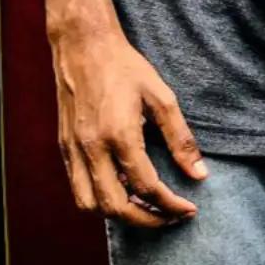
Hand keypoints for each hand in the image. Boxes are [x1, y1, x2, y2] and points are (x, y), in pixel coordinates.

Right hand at [50, 24, 206, 229]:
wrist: (82, 44)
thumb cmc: (124, 66)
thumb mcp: (161, 96)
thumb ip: (181, 139)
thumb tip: (200, 174)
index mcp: (120, 135)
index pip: (147, 188)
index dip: (171, 205)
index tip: (189, 208)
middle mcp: (93, 147)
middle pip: (116, 207)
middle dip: (147, 220)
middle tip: (170, 217)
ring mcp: (74, 148)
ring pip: (90, 204)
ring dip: (118, 214)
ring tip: (144, 207)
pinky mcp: (64, 146)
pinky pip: (78, 187)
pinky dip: (99, 199)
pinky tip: (120, 189)